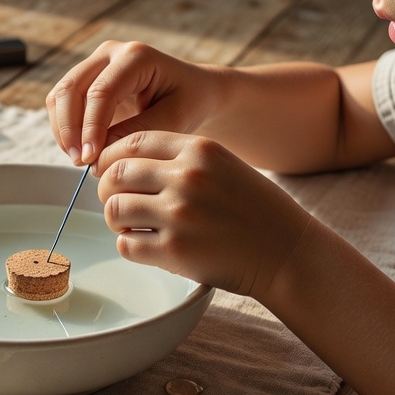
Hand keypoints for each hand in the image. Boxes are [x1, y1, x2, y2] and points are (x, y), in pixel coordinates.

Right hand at [46, 40, 215, 166]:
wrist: (193, 92)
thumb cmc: (189, 102)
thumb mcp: (175, 119)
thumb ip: (138, 132)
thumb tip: (99, 154)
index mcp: (136, 56)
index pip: (101, 91)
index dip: (91, 127)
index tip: (90, 158)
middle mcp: (110, 54)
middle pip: (71, 88)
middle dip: (69, 129)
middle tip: (80, 162)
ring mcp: (95, 65)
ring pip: (60, 95)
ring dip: (63, 130)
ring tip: (80, 160)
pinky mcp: (87, 81)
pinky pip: (62, 103)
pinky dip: (65, 129)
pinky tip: (81, 151)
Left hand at [95, 130, 310, 300]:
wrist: (287, 253)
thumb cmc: (254, 210)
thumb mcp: (223, 166)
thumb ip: (179, 159)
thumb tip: (121, 162)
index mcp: (199, 150)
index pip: (132, 141)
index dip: (111, 156)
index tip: (111, 171)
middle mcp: (187, 177)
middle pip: (115, 174)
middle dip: (107, 189)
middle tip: (117, 201)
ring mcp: (179, 215)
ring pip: (114, 209)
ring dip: (117, 219)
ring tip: (133, 225)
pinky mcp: (174, 252)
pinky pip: (126, 244)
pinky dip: (130, 245)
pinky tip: (147, 245)